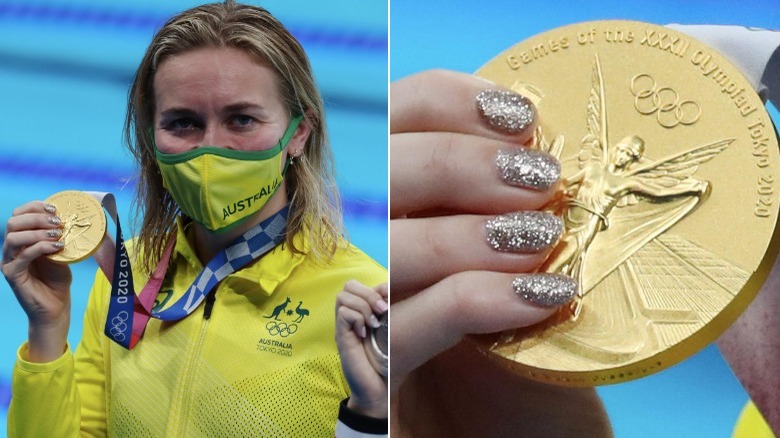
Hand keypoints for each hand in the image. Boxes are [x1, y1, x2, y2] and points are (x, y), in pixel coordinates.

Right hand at [1, 201, 71, 361]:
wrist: (55, 306)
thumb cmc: (57, 279)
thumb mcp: (59, 252)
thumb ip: (57, 236)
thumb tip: (66, 218)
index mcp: (21, 240)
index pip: (18, 215)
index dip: (34, 207)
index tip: (54, 208)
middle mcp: (11, 249)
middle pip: (13, 222)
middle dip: (36, 217)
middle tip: (58, 222)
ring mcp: (9, 262)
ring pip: (13, 237)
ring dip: (37, 231)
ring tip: (57, 234)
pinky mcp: (13, 275)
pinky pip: (22, 256)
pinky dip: (41, 247)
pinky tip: (57, 247)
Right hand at [335, 280, 388, 418]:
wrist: (379, 388)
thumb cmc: (386, 360)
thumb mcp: (390, 330)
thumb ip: (387, 310)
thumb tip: (387, 288)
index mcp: (361, 313)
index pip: (357, 284)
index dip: (376, 287)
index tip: (389, 300)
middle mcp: (350, 317)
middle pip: (349, 285)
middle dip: (369, 294)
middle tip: (382, 311)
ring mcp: (343, 327)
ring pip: (344, 296)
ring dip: (363, 307)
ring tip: (374, 324)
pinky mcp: (341, 337)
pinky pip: (343, 313)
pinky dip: (357, 319)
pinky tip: (365, 333)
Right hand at [389, 70, 611, 436]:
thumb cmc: (526, 356)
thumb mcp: (520, 267)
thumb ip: (508, 206)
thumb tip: (538, 144)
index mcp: (394, 210)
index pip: (387, 126)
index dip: (442, 102)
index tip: (517, 115)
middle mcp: (366, 253)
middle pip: (373, 177)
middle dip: (456, 162)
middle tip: (536, 179)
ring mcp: (365, 317)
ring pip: (383, 246)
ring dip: (463, 231)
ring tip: (540, 238)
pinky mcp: (374, 382)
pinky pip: (404, 326)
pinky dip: (472, 298)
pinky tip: (540, 294)